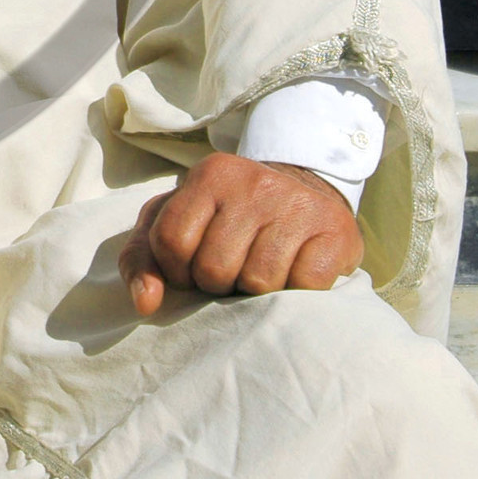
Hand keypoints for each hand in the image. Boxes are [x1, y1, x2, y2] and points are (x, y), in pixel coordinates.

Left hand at [119, 154, 362, 317]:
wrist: (304, 195)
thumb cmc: (227, 220)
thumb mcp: (175, 225)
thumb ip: (142, 260)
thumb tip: (145, 303)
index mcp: (209, 175)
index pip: (171, 241)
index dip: (177, 271)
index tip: (193, 270)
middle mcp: (254, 182)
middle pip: (215, 268)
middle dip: (219, 284)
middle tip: (234, 272)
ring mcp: (297, 205)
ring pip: (258, 281)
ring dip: (256, 292)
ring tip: (262, 271)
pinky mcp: (335, 231)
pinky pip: (304, 285)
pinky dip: (295, 292)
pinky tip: (293, 274)